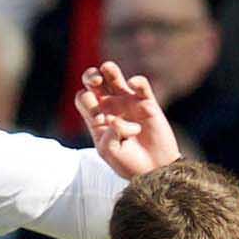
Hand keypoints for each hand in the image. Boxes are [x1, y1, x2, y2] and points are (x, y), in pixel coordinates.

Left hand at [76, 61, 180, 178]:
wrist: (155, 169)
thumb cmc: (129, 163)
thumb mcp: (110, 153)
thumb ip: (107, 137)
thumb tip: (115, 120)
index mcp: (97, 118)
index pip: (83, 98)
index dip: (87, 101)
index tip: (99, 119)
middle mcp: (110, 106)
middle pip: (93, 81)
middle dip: (90, 75)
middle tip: (96, 81)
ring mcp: (128, 102)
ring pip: (114, 75)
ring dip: (109, 69)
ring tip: (108, 70)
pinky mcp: (147, 102)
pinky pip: (140, 83)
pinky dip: (136, 81)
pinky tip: (133, 85)